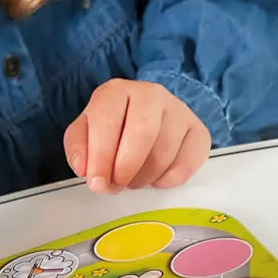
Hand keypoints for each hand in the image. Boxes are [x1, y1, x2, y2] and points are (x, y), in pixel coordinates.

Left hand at [63, 79, 210, 193]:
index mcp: (116, 91)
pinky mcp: (199, 131)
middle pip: (142, 132)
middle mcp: (150, 94)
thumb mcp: (85, 133)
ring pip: (164, 150)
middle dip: (126, 167)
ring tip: (132, 181)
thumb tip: (84, 169)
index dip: (100, 157)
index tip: (97, 183)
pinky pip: (187, 162)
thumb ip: (78, 148)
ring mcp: (179, 110)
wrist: (146, 119)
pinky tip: (155, 178)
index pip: (107, 121)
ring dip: (144, 176)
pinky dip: (168, 179)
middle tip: (117, 186)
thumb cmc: (110, 128)